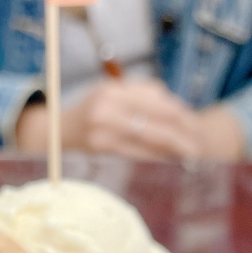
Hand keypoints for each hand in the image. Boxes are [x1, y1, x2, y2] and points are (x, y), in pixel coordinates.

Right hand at [15, 78, 245, 161]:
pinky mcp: (99, 149)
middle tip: (198, 148)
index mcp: (113, 89)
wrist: (53, 134)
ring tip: (188, 157)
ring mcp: (102, 128)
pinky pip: (136, 154)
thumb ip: (141, 98)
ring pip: (149, 137)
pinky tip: (166, 163)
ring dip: (172, 149)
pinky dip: (154, 158)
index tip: (195, 125)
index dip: (180, 113)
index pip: (157, 99)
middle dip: (182, 133)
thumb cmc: (90, 116)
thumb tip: (179, 113)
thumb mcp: (112, 96)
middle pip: (156, 117)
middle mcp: (107, 106)